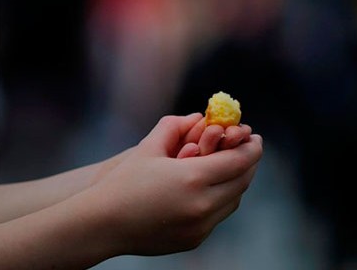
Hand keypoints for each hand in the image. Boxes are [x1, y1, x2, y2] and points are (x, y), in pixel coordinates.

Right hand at [86, 114, 261, 255]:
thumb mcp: (148, 147)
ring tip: (234, 167)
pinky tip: (216, 188)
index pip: (240, 161)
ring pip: (234, 200)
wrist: (101, 225)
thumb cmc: (123, 182)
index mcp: (193, 178)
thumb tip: (199, 116)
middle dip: (249, 163)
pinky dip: (222, 200)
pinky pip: (218, 216)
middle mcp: (202, 205)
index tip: (255, 137)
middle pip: (242, 181)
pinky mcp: (195, 239)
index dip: (252, 148)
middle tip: (249, 149)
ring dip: (238, 182)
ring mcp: (200, 226)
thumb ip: (175, 126)